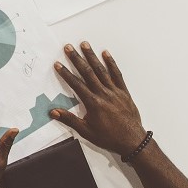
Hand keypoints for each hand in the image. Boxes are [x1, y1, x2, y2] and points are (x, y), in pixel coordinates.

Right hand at [52, 42, 146, 156]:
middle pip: (87, 72)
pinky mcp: (124, 92)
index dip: (66, 73)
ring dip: (91, 56)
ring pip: (101, 70)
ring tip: (84, 44)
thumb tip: (53, 112)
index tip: (58, 64)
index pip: (76, 84)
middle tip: (68, 47)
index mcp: (93, 103)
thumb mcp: (87, 131)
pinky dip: (111, 63)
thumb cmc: (110, 138)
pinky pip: (117, 74)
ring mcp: (114, 91)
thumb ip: (70, 120)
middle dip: (76, 58)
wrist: (133, 142)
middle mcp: (103, 94)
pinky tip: (106, 53)